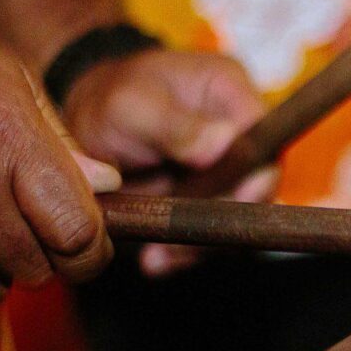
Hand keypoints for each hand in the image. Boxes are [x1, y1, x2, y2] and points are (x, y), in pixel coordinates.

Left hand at [62, 48, 276, 275]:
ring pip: (238, 216)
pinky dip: (186, 250)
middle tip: (181, 243)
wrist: (85, 125)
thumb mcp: (131, 106)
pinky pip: (214, 231)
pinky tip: (156, 259)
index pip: (265, 140)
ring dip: (201, 244)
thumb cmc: (108, 102)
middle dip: (222, 220)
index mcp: (231, 91)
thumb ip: (175, 124)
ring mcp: (230, 168)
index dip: (254, 179)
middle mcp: (241, 129)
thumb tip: (225, 141)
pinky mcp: (214, 198)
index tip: (229, 207)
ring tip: (157, 258)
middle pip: (257, 184)